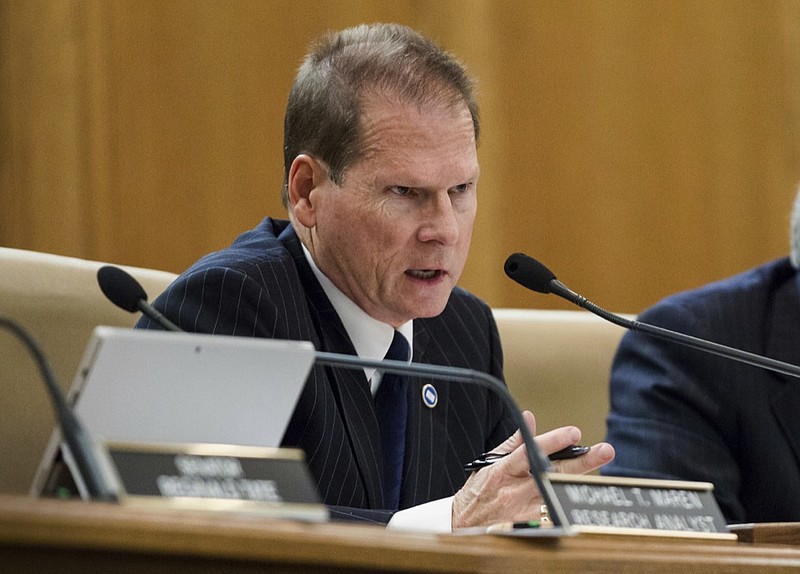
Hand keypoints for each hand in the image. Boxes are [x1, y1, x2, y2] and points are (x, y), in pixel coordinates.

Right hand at [451, 410, 614, 528]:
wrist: (465, 524)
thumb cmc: (478, 491)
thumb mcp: (490, 463)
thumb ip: (513, 442)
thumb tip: (530, 419)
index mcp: (502, 471)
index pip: (530, 453)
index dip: (552, 442)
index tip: (574, 433)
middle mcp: (514, 491)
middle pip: (553, 473)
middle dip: (581, 462)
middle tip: (604, 451)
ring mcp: (524, 511)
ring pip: (558, 492)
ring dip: (580, 479)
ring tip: (601, 465)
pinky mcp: (531, 525)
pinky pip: (554, 511)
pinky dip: (568, 499)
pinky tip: (583, 492)